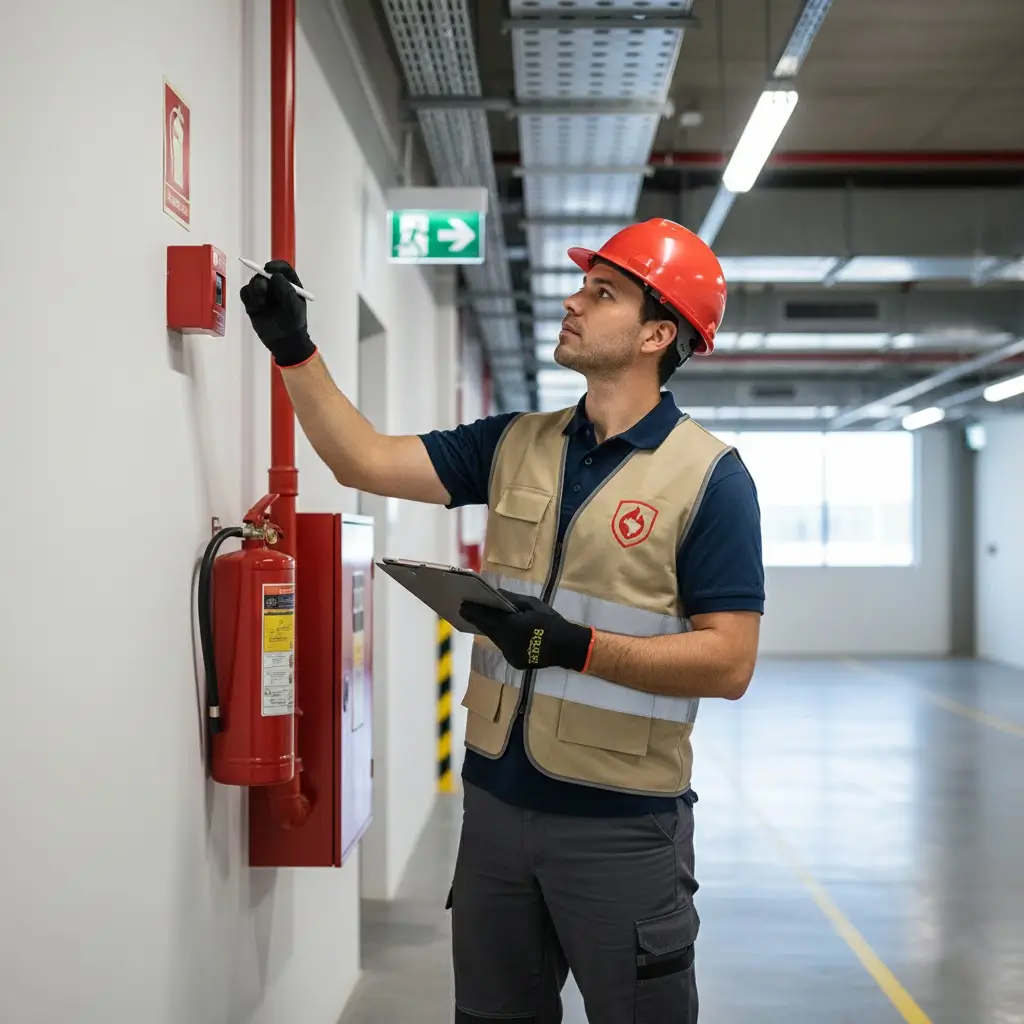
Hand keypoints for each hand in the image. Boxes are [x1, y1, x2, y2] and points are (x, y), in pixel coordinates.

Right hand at [239, 259, 315, 366]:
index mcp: (289, 284)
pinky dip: (248, 298)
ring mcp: (264, 294)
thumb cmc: (293, 323)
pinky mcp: (253, 302)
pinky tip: (255, 308)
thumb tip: (275, 276)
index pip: (282, 268)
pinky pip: (245, 293)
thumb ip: (286, 290)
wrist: (284, 341)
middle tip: (262, 288)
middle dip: (261, 279)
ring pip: (253, 282)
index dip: (275, 265)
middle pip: (264, 273)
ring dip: (255, 291)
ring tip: (261, 304)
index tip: (268, 268)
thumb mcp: (294, 306)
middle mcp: (275, 286)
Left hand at [460, 591, 594, 671]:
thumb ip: (512, 599)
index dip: (473, 611)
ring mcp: (510, 654)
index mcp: (511, 626)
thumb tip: (495, 593)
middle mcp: (507, 642)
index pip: (486, 617)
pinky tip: (500, 632)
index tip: (461, 605)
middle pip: (488, 629)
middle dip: (477, 619)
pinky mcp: (514, 661)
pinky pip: (504, 647)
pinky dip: (502, 639)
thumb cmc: (550, 621)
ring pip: (495, 639)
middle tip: (464, 611)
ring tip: (481, 619)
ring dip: (489, 629)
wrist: (566, 646)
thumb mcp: (533, 604)